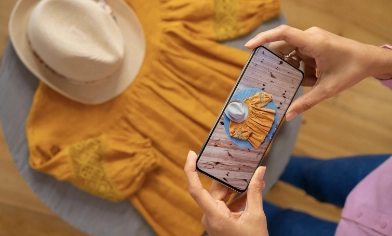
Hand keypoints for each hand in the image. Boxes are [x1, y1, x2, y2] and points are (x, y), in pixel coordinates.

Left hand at [184, 151, 267, 235]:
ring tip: (250, 179)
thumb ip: (256, 191)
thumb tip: (261, 170)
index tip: (191, 154)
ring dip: (235, 189)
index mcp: (214, 216)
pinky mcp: (219, 221)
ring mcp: (213, 219)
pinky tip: (249, 192)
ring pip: (220, 196)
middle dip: (228, 179)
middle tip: (240, 165)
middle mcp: (210, 216)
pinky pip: (225, 204)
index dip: (190, 170)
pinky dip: (236, 198)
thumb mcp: (256, 215)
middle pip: (214, 190)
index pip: (195, 189)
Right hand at [245, 25, 391, 120]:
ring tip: (310, 80)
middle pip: (284, 48)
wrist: (370, 60)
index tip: (248, 47)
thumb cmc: (351, 70)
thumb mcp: (327, 89)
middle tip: (275, 78)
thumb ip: (306, 103)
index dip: (263, 38)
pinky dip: (303, 68)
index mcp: (314, 42)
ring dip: (296, 69)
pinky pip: (300, 55)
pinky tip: (315, 77)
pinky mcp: (314, 43)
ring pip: (292, 54)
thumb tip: (287, 116)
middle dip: (281, 64)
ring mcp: (312, 39)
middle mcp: (310, 36)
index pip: (283, 34)